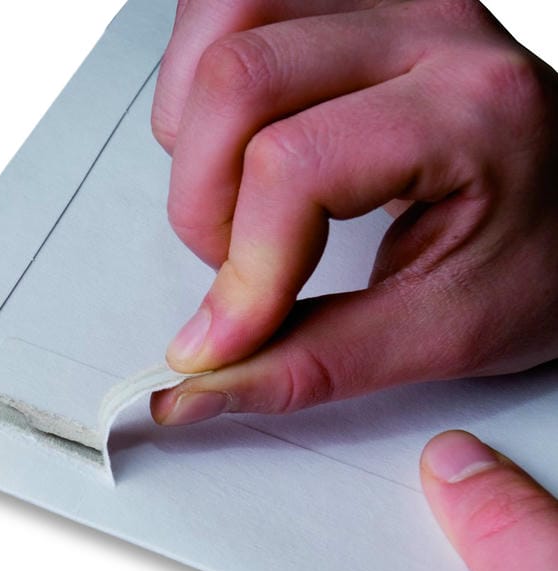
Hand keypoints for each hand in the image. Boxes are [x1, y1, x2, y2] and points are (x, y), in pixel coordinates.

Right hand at [150, 0, 557, 426]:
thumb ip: (313, 365)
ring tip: (238, 200)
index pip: (296, 167)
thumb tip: (198, 386)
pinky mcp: (346, 2)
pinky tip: (238, 144)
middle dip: (203, 201)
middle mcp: (426, 27)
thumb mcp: (443, 334)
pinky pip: (224, 7)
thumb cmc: (540, 261)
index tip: (226, 339)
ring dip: (194, 137)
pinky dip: (199, 85)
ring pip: (218, 27)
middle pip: (237, 81)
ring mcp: (384, 1)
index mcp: (470, 110)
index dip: (242, 269)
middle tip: (238, 263)